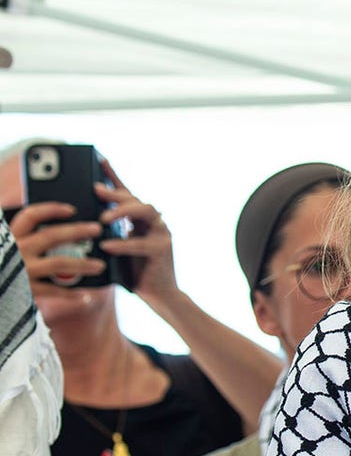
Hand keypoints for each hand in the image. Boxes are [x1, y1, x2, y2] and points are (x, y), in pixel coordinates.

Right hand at [6, 201, 105, 298]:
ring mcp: (21, 270)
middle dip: (77, 231)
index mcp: (10, 237)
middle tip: (97, 229)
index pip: (30, 216)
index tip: (72, 210)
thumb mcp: (9, 248)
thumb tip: (63, 232)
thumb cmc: (5, 265)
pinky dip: (70, 293)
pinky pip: (54, 290)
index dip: (51, 210)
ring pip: (58, 263)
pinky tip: (85, 295)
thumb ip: (28, 240)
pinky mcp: (25, 289)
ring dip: (82, 264)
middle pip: (51, 236)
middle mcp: (15, 251)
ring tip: (100, 265)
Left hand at [93, 160, 177, 301]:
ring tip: (103, 219)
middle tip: (96, 191)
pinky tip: (107, 246)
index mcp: (141, 221)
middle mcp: (154, 222)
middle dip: (115, 193)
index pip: (127, 193)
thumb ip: (107, 235)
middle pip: (136, 198)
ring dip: (123, 212)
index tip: (100, 159)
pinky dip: (123, 244)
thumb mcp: (117, 249)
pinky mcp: (162, 250)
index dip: (114, 176)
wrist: (160, 296)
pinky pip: (141, 243)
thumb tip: (83, 222)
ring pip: (145, 211)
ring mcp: (161, 234)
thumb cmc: (135, 272)